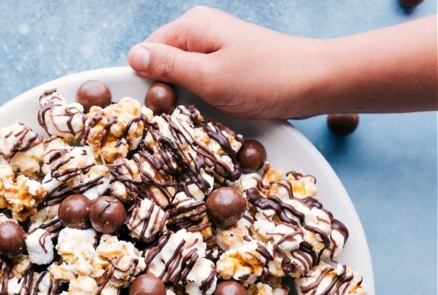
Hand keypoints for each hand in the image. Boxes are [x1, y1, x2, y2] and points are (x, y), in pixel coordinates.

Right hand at [128, 7, 436, 118]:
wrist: (313, 82)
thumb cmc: (263, 79)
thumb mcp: (208, 77)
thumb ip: (168, 66)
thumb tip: (133, 56)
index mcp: (192, 27)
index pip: (146, 52)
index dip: (145, 81)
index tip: (156, 107)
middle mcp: (201, 33)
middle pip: (163, 65)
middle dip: (166, 92)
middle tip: (180, 115)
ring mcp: (216, 49)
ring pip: (181, 77)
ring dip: (184, 99)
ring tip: (199, 115)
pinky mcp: (228, 65)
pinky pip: (200, 82)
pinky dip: (201, 99)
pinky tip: (211, 111)